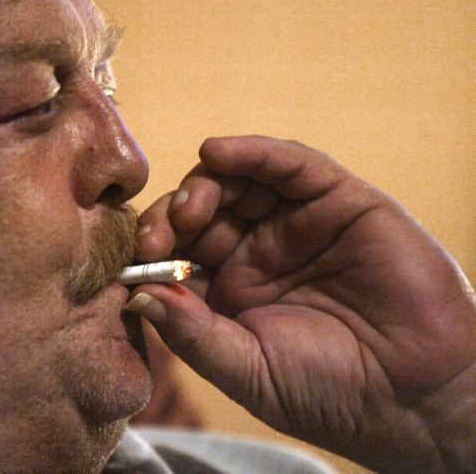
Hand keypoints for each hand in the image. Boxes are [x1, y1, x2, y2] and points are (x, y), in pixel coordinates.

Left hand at [130, 136, 475, 472]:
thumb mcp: (245, 369)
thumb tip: (136, 294)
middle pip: (200, 210)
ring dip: (204, 183)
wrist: (415, 398)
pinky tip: (218, 151)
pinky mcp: (339, 202)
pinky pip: (290, 165)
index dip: (152, 247)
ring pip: (238, 180)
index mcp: (229, 289)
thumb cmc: (327, 393)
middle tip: (159, 235)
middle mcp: (258, 250)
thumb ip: (191, 333)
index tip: (135, 259)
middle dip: (172, 215)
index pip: (176, 251)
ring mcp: (296, 224)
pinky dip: (253, 152)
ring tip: (191, 207)